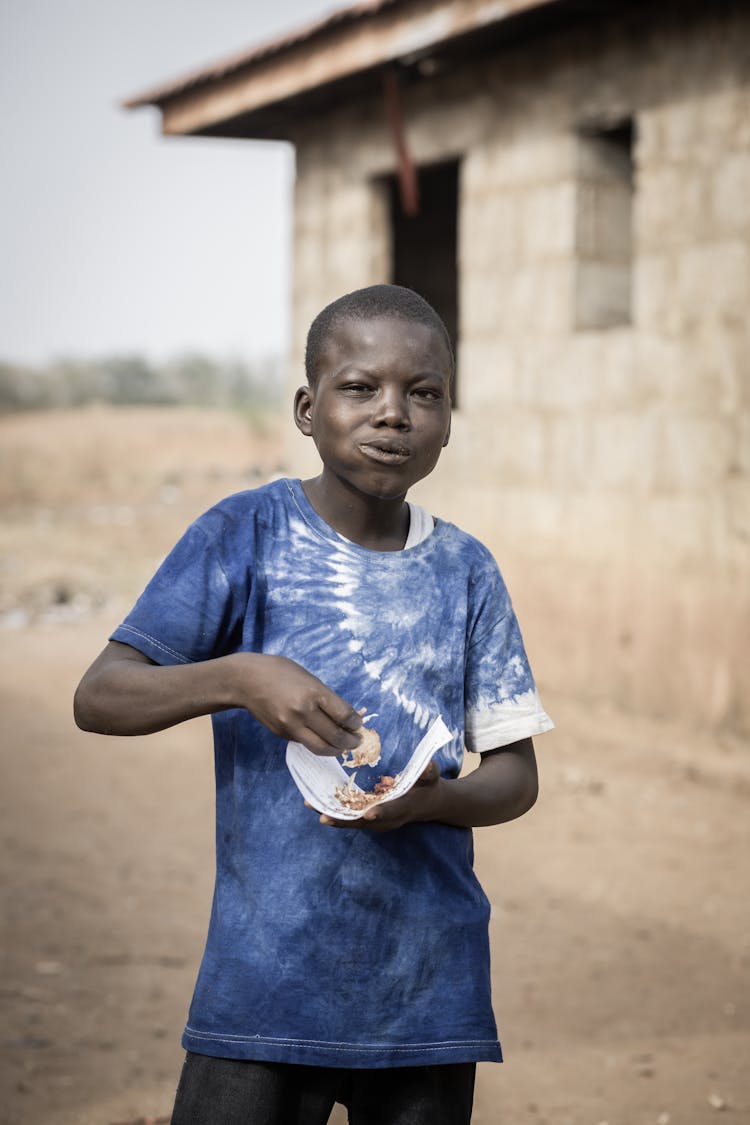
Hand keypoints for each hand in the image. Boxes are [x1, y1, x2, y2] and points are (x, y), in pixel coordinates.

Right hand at [230, 653, 361, 755]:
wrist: (246, 680)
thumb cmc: (280, 672)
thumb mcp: (308, 677)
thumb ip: (326, 697)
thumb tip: (346, 716)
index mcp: (313, 692)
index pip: (343, 715)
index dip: (355, 724)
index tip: (359, 725)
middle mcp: (303, 712)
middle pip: (335, 736)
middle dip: (351, 742)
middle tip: (357, 741)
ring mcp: (291, 726)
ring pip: (321, 748)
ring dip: (337, 750)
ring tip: (344, 747)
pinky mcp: (282, 734)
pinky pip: (306, 743)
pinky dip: (319, 744)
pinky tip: (325, 740)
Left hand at [307, 760, 440, 831]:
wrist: (425, 803)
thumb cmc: (428, 787)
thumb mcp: (431, 778)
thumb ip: (428, 772)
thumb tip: (427, 765)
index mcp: (403, 808)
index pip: (391, 812)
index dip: (380, 814)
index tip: (368, 814)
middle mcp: (386, 819)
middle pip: (362, 822)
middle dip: (343, 820)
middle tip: (323, 817)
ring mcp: (376, 821)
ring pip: (351, 821)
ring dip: (331, 815)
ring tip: (311, 805)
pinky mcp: (367, 817)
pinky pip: (348, 817)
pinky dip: (333, 812)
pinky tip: (316, 803)